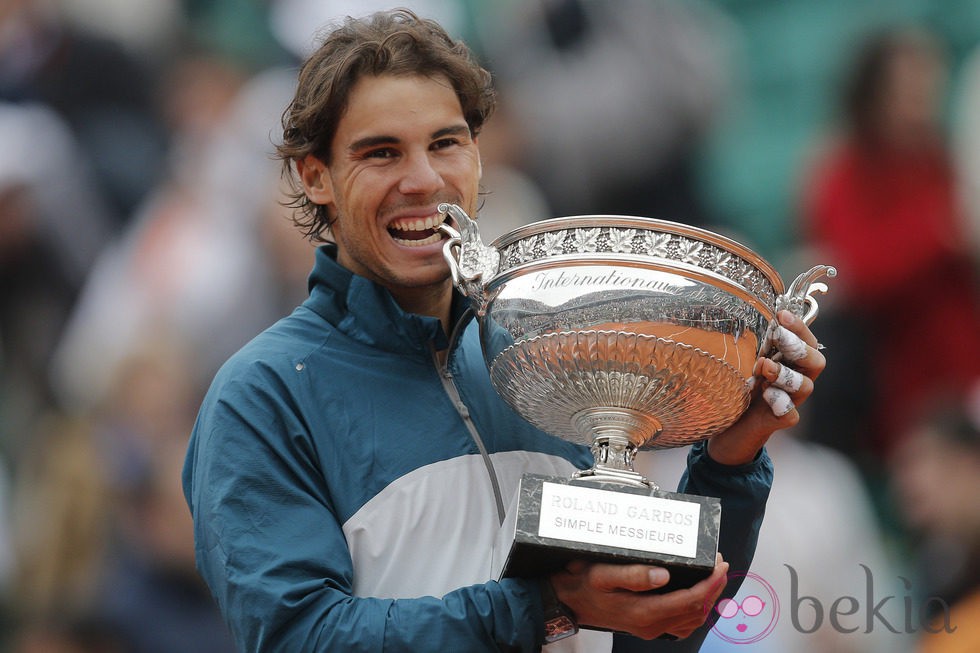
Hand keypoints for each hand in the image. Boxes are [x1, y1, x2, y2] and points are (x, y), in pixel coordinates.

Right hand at [549, 554, 728, 639]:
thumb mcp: (603, 573)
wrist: (568, 601)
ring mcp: (650, 629)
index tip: (720, 565)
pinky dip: (696, 610)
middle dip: (714, 588)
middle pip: (696, 611)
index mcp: (644, 612)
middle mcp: (651, 625)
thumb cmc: (584, 584)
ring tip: (715, 578)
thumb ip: (633, 575)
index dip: (710, 583)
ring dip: (708, 599)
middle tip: (721, 565)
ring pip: (692, 620)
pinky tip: (697, 596)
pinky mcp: (648, 627)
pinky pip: (681, 624)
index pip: (690, 600)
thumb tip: (664, 575)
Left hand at [707, 310, 825, 465]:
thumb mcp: (741, 360)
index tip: (781, 316)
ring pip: (806, 387)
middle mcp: (794, 380)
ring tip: (765, 368)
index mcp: (788, 361)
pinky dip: (782, 404)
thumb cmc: (737, 387)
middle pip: (816, 361)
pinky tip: (766, 397)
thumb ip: (750, 342)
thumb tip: (743, 309)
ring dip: (787, 374)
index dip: (799, 327)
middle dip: (799, 348)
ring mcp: (790, 401)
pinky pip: (791, 414)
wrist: (728, 427)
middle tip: (779, 340)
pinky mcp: (780, 421)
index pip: (807, 340)